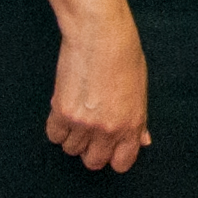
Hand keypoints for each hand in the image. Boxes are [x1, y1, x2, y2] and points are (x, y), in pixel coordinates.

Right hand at [48, 14, 151, 172]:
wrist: (100, 34)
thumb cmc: (124, 55)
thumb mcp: (140, 89)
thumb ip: (139, 120)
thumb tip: (143, 140)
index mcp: (132, 125)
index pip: (121, 164)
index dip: (112, 156)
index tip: (107, 146)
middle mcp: (109, 129)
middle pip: (93, 161)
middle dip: (90, 149)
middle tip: (88, 130)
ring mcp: (85, 123)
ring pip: (71, 149)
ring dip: (72, 136)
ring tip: (76, 114)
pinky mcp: (63, 112)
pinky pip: (54, 135)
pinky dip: (56, 127)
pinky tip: (63, 110)